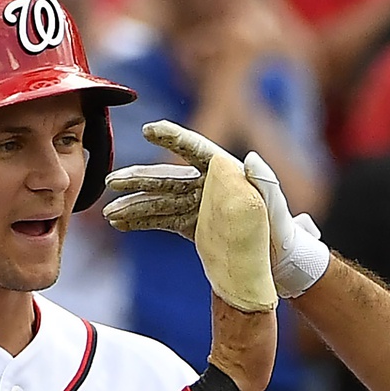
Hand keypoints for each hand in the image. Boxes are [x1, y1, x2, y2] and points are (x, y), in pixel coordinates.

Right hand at [104, 122, 329, 297]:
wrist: (279, 261)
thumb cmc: (280, 229)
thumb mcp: (274, 205)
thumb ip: (263, 181)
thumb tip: (250, 158)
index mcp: (226, 173)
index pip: (196, 149)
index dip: (173, 138)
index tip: (148, 129)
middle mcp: (208, 185)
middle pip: (167, 177)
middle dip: (137, 180)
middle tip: (110, 181)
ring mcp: (198, 205)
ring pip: (159, 201)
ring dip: (133, 206)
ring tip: (108, 213)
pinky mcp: (194, 225)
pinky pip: (163, 219)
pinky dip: (142, 221)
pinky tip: (121, 224)